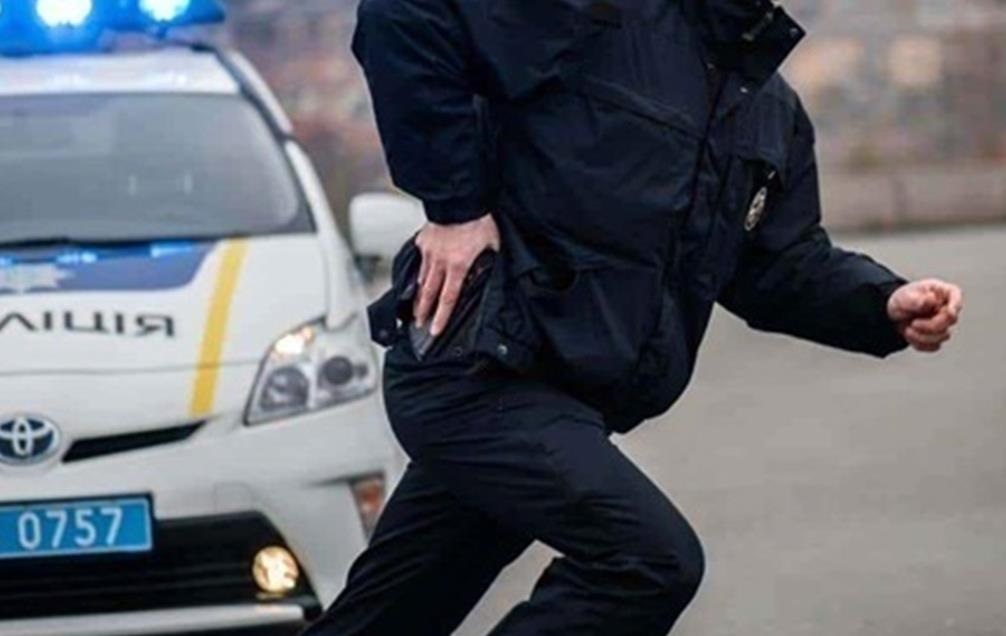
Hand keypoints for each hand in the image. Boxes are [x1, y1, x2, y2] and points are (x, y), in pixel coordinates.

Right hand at [414, 214, 499, 336]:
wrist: (459, 199)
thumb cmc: (478, 220)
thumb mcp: (492, 245)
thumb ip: (488, 263)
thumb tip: (487, 274)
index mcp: (458, 266)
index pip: (448, 299)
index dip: (441, 317)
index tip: (435, 331)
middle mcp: (440, 262)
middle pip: (429, 294)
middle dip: (423, 312)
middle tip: (419, 325)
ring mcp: (429, 252)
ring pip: (421, 279)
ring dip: (418, 296)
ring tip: (415, 308)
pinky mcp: (423, 241)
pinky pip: (419, 261)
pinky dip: (418, 272)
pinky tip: (417, 279)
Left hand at [887, 279, 963, 352]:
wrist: (893, 314)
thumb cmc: (902, 300)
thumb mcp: (904, 297)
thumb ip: (916, 299)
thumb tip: (932, 299)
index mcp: (942, 292)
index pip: (956, 295)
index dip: (955, 305)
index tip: (949, 312)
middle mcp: (946, 307)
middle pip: (951, 320)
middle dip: (931, 325)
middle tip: (913, 323)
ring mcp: (944, 323)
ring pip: (944, 336)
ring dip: (923, 336)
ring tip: (908, 330)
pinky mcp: (937, 336)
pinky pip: (935, 346)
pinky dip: (920, 344)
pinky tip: (910, 336)